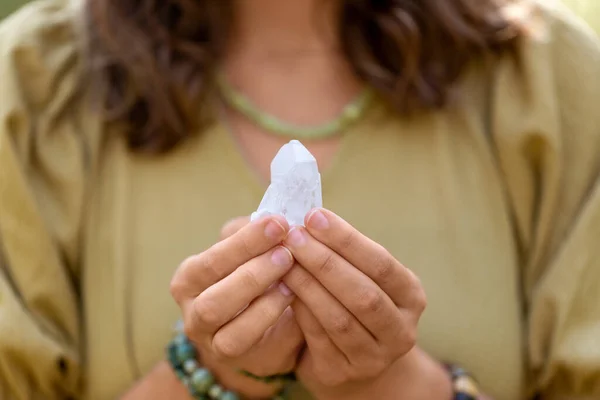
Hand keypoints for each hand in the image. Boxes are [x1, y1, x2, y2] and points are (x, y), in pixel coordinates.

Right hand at [170, 215, 303, 396]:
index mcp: (192, 275)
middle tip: (285, 246)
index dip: (246, 238)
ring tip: (289, 267)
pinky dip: (266, 311)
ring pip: (216, 306)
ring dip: (255, 283)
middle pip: (208, 276)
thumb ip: (260, 238)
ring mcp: (204, 332)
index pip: (213, 254)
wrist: (269, 339)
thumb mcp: (257, 257)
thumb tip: (272, 215)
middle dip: (247, 255)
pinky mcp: (224, 352)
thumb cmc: (262, 288)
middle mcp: (190, 303)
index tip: (278, 222)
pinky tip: (290, 294)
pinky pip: (239, 334)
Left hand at [281, 208, 427, 396]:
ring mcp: (374, 358)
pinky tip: (283, 288)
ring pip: (338, 319)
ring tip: (282, 260)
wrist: (352, 354)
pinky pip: (318, 338)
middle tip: (293, 236)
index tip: (313, 216)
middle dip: (324, 262)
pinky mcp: (343, 373)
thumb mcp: (361, 275)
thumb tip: (309, 217)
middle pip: (362, 294)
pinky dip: (300, 310)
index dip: (346, 240)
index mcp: (411, 296)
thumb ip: (343, 251)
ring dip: (307, 285)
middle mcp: (400, 330)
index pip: (380, 263)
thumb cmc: (353, 298)